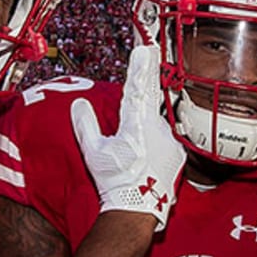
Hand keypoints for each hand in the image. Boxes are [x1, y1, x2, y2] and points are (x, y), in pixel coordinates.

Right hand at [71, 43, 185, 230]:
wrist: (137, 209)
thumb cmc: (115, 181)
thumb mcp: (94, 152)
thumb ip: (85, 124)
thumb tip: (79, 103)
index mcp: (136, 123)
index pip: (137, 86)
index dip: (139, 65)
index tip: (144, 47)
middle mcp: (157, 127)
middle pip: (149, 100)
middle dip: (146, 79)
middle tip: (148, 53)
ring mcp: (170, 140)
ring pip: (155, 125)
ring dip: (144, 130)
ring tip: (134, 153)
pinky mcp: (177, 154)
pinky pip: (164, 141)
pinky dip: (154, 146)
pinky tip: (144, 162)